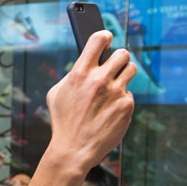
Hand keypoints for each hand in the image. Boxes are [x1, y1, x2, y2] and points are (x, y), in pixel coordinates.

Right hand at [46, 30, 135, 168]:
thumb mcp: (56, 94)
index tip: (106, 39)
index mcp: (79, 74)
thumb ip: (71, 76)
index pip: (98, 40)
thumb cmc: (62, 122)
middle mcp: (99, 80)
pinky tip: (109, 111)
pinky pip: (129, 94)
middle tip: (113, 67)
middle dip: (118, 59)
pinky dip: (120, 101)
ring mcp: (115, 93)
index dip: (104, 36)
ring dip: (123, 75)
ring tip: (113, 87)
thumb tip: (84, 64)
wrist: (73, 149)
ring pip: (130, 70)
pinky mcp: (126, 106)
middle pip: (122, 53)